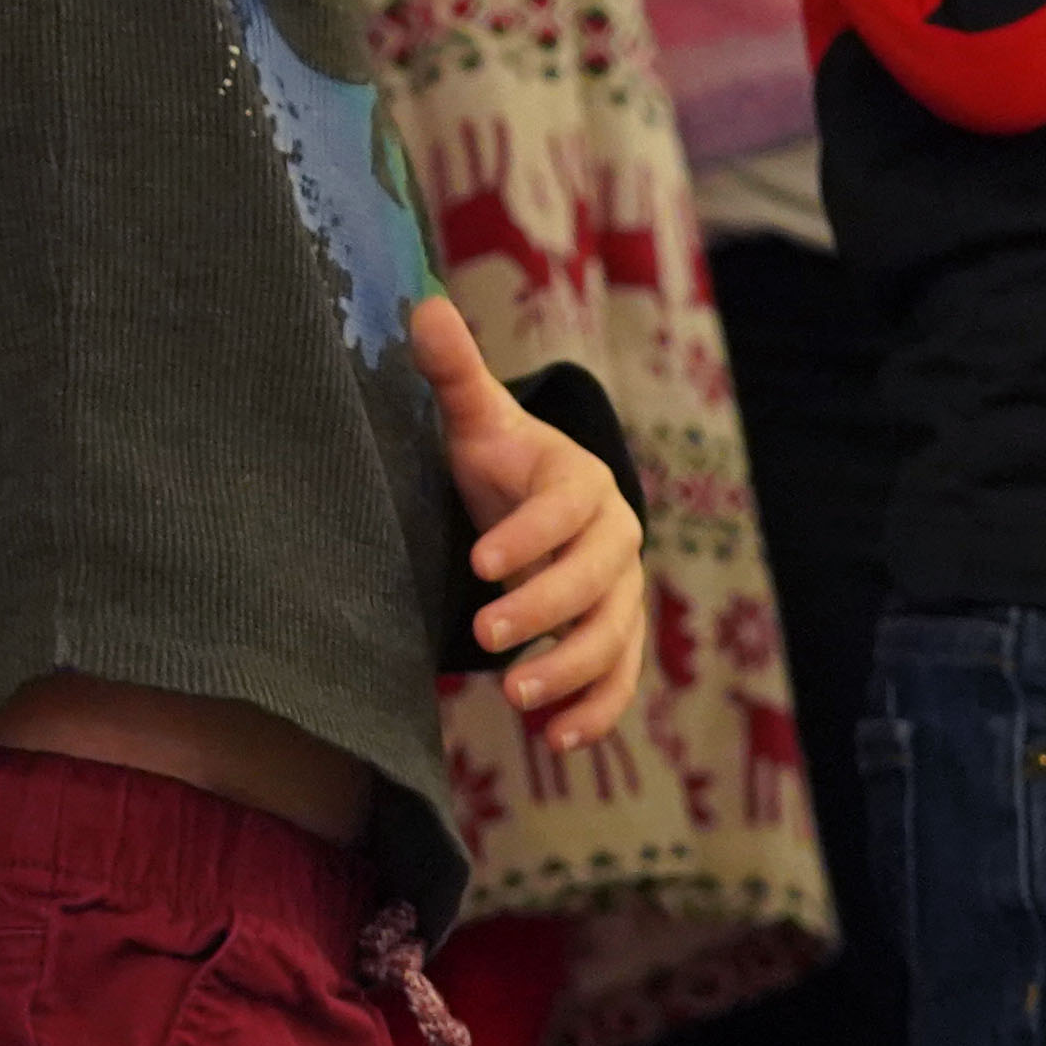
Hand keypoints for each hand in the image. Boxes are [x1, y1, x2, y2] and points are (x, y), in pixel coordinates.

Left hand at [412, 299, 646, 746]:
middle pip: (597, 580)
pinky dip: (599, 709)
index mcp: (583, 482)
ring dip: (572, 668)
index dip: (530, 536)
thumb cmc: (497, 458)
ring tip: (518, 697)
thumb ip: (455, 371)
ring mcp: (622, 592)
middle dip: (546, 609)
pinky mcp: (618, 636)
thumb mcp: (475, 418)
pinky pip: (621, 677)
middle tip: (487, 635)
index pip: (568, 510)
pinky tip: (559, 740)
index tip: (481, 563)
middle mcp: (616, 538)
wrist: (529, 500)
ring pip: (614, 635)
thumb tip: (422, 305)